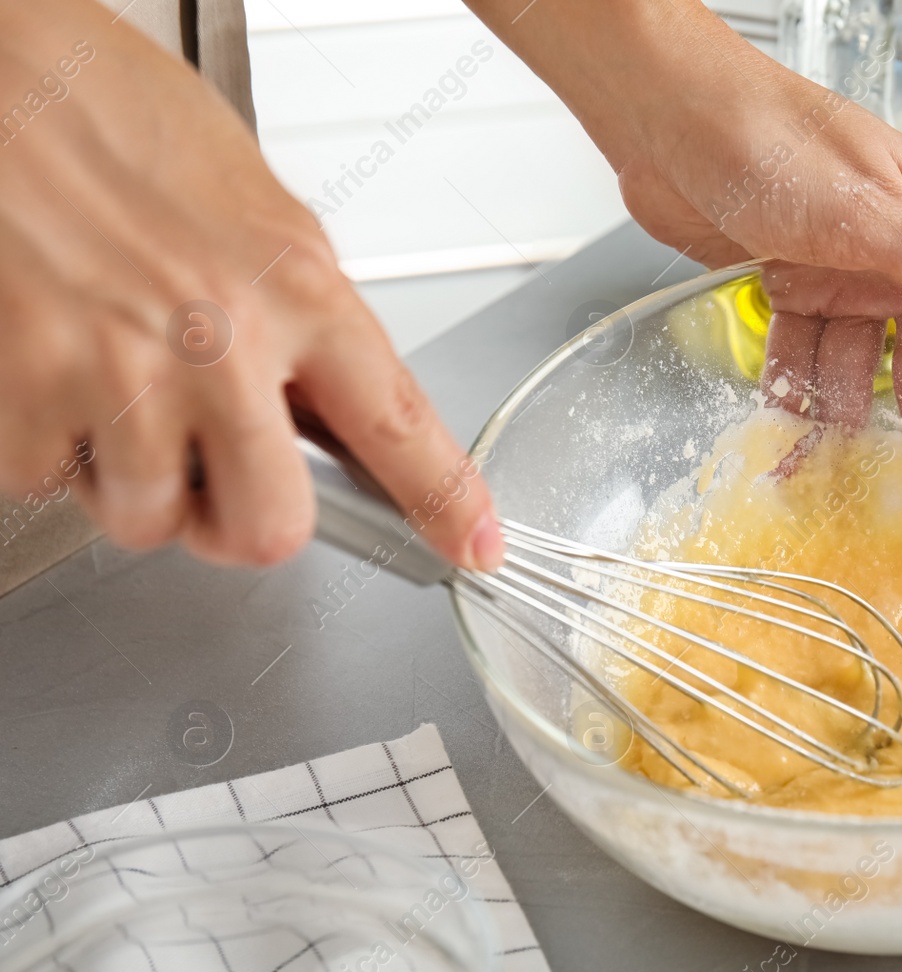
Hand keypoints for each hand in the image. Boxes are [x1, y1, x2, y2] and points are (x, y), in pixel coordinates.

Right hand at [0, 0, 502, 568]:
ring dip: (130, 475)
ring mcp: (119, 380)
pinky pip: (49, 483)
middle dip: (238, 519)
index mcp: (297, 292)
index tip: (472, 543)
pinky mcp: (23, 402)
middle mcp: (220, 346)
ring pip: (148, 520)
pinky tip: (49, 363)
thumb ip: (299, 313)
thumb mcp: (253, 207)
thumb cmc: (108, 114)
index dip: (446, 500)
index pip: (401, 426)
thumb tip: (324, 398)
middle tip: (213, 469)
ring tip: (108, 377)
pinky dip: (46, 445)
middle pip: (271, 531)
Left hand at [474, 0, 901, 464]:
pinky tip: (775, 438)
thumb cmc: (767, 136)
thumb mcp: (871, 213)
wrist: (662, 116)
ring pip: (863, 374)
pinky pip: (807, 363)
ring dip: (840, 422)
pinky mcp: (798, 286)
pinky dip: (791, 399)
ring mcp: (852, 273)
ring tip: (818, 476)